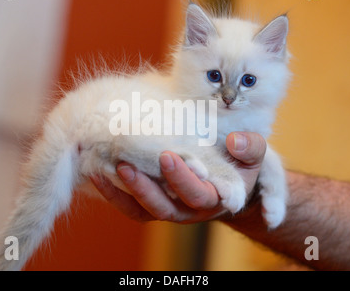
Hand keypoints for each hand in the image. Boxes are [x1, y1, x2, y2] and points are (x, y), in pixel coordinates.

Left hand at [91, 132, 266, 223]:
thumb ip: (251, 148)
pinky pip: (130, 206)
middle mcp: (188, 210)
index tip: (167, 155)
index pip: (197, 193)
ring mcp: (168, 209)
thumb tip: (236, 141)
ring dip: (124, 191)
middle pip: (165, 206)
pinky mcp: (152, 206)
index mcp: (214, 198)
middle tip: (127, 163)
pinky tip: (96, 172)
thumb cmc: (238, 165)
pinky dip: (113, 193)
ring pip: (143, 210)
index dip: (182, 178)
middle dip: (146, 186)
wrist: (225, 181)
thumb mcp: (253, 157)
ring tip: (107, 167)